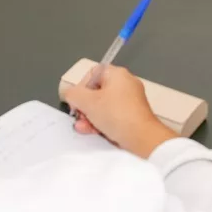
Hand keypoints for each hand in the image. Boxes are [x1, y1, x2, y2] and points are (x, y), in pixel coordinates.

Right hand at [63, 65, 177, 158]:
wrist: (142, 138)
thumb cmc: (114, 114)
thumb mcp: (87, 102)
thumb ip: (73, 94)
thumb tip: (70, 94)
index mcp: (117, 74)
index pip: (92, 73)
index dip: (81, 86)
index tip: (76, 101)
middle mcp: (126, 84)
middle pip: (97, 91)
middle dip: (84, 106)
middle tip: (79, 117)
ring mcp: (131, 100)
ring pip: (104, 105)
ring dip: (90, 116)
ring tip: (82, 128)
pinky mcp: (133, 116)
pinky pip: (113, 115)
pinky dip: (102, 122)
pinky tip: (92, 132)